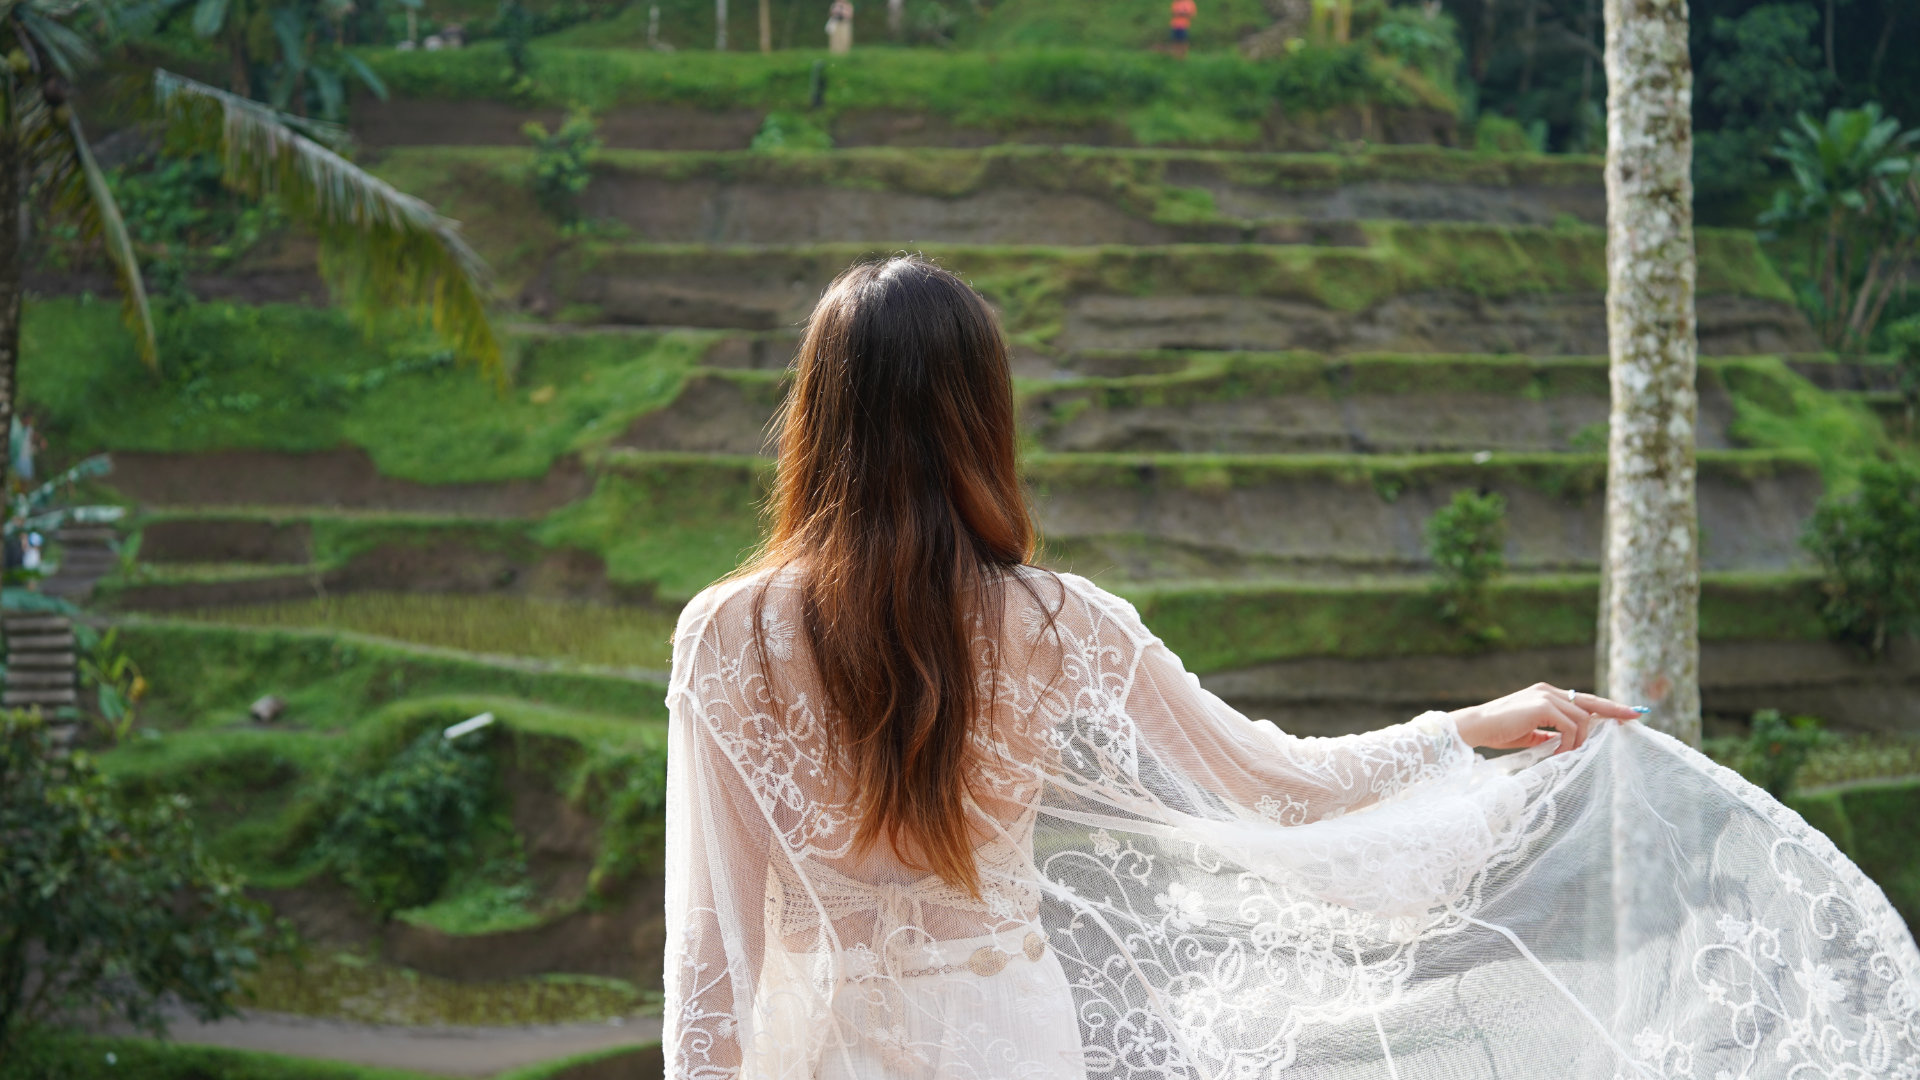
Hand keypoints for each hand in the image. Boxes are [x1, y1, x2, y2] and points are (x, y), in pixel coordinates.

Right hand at [1448, 683, 1639, 753]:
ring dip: (1580, 741)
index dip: (1607, 707)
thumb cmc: (1497, 732)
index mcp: (1547, 695)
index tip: (1629, 712)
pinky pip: (1571, 726)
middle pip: (1591, 702)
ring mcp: (1547, 696)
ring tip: (1567, 756)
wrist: (1475, 727)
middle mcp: (1549, 691)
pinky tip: (1558, 753)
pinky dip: (1569, 743)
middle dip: (1616, 710)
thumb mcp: (1530, 733)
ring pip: (1583, 719)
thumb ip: (1550, 733)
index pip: (1584, 700)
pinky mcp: (1543, 705)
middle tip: (1637, 716)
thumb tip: (1569, 743)